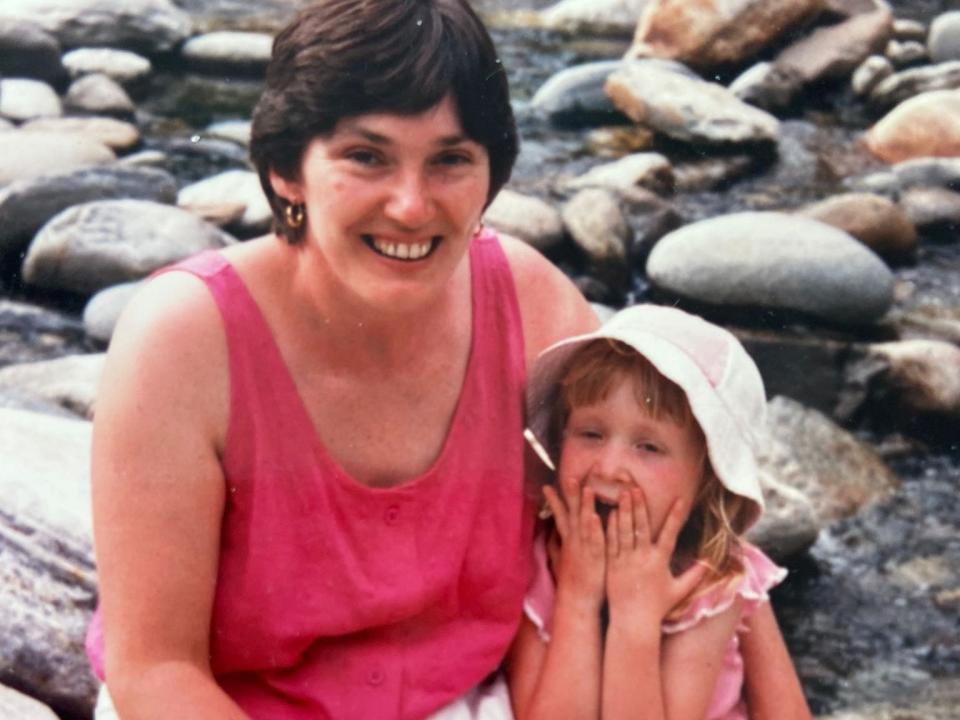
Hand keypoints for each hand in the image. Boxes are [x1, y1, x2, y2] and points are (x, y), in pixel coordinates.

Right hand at [543, 474, 605, 611]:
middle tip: (569, 476)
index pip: (561, 516)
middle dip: (570, 495)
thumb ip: (557, 546)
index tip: (547, 486)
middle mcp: (574, 542)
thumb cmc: (573, 582)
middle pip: (572, 514)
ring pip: (584, 523)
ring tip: (585, 488)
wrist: (578, 603)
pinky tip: (594, 517)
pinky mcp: (595, 559)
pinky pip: (595, 541)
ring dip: (584, 506)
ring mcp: (584, 549)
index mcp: (568, 541)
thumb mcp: (561, 562)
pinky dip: (594, 529)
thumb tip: (550, 535)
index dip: (555, 501)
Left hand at [605, 490, 706, 634]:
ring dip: (624, 511)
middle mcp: (643, 558)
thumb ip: (695, 576)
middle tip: (637, 487)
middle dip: (640, 505)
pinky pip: (610, 542)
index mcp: (660, 561)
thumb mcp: (679, 591)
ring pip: (624, 531)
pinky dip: (611, 527)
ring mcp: (625, 561)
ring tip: (623, 494)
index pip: (670, 533)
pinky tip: (610, 513)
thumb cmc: (657, 607)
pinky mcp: (612, 565)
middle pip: (642, 526)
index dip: (675, 516)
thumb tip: (710, 563)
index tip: (680, 499)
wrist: (633, 621)